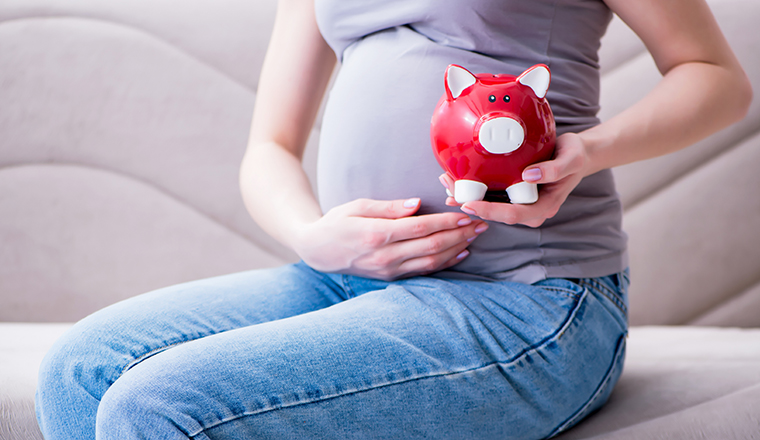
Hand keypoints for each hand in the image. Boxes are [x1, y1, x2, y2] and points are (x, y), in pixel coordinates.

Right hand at [294, 198, 488, 279]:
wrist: (318, 251)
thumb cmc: (337, 223)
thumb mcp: (358, 206)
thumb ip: (389, 207)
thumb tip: (417, 203)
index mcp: (377, 235)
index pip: (421, 228)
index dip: (447, 221)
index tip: (465, 212)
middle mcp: (385, 256)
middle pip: (432, 246)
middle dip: (460, 234)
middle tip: (480, 223)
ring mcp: (389, 270)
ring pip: (432, 262)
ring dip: (457, 249)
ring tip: (475, 236)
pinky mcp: (391, 278)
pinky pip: (424, 272)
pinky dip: (445, 263)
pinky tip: (460, 254)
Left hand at [441, 132, 589, 227]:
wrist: (577, 154)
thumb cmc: (576, 155)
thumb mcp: (571, 158)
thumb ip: (553, 170)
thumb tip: (528, 177)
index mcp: (544, 207)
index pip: (513, 215)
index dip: (489, 212)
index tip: (469, 204)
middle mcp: (530, 210)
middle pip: (497, 214)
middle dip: (472, 205)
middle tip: (449, 192)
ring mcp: (521, 203)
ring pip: (491, 206)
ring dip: (468, 197)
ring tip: (447, 184)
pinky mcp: (514, 194)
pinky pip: (492, 196)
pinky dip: (475, 189)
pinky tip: (457, 181)